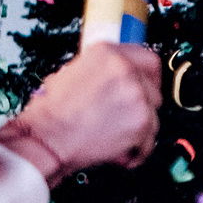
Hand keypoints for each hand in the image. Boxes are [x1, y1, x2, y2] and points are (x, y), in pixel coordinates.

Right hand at [0, 42, 161, 183]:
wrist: (47, 137)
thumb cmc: (52, 112)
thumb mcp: (71, 74)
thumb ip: (101, 72)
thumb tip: (116, 78)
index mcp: (107, 53)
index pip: (147, 58)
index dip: (147, 76)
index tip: (145, 85)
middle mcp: (125, 69)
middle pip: (154, 87)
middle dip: (145, 103)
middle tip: (130, 115)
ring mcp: (137, 95)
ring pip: (154, 114)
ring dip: (139, 128)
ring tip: (114, 135)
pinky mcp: (143, 121)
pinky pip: (150, 139)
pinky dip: (137, 149)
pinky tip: (117, 149)